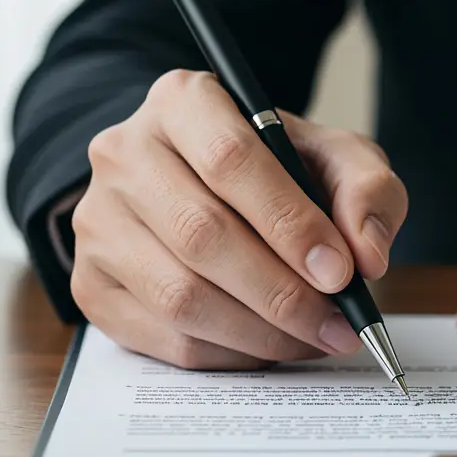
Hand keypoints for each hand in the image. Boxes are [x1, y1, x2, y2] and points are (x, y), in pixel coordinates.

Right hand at [70, 69, 406, 368]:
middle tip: (337, 324)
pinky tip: (269, 346)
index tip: (340, 271)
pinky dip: (228, 355)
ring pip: (179, 295)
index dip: (290, 223)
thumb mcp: (335, 158)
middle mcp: (124, 153)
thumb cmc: (277, 171)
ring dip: (259, 333)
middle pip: (202, 234)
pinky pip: (163, 336)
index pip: (231, 158)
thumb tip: (366, 255)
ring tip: (313, 339)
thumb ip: (366, 191)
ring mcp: (98, 220)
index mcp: (183, 102)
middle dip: (282, 293)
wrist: (209, 189)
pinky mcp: (91, 283)